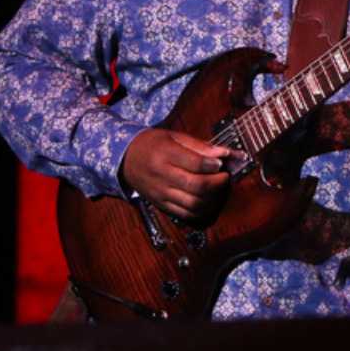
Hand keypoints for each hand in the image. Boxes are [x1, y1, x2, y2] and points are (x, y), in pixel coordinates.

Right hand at [120, 128, 234, 219]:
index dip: (214, 164)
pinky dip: (201, 210)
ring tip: (218, 189)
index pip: (195, 163)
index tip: (222, 162)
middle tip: (224, 176)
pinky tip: (207, 200)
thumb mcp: (174, 137)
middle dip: (217, 183)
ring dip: (213, 199)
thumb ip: (200, 146)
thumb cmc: (153, 144)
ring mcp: (161, 193)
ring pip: (193, 203)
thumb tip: (224, 153)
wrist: (125, 158)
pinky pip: (185, 214)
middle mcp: (161, 175)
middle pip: (196, 186)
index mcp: (165, 154)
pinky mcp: (161, 204)